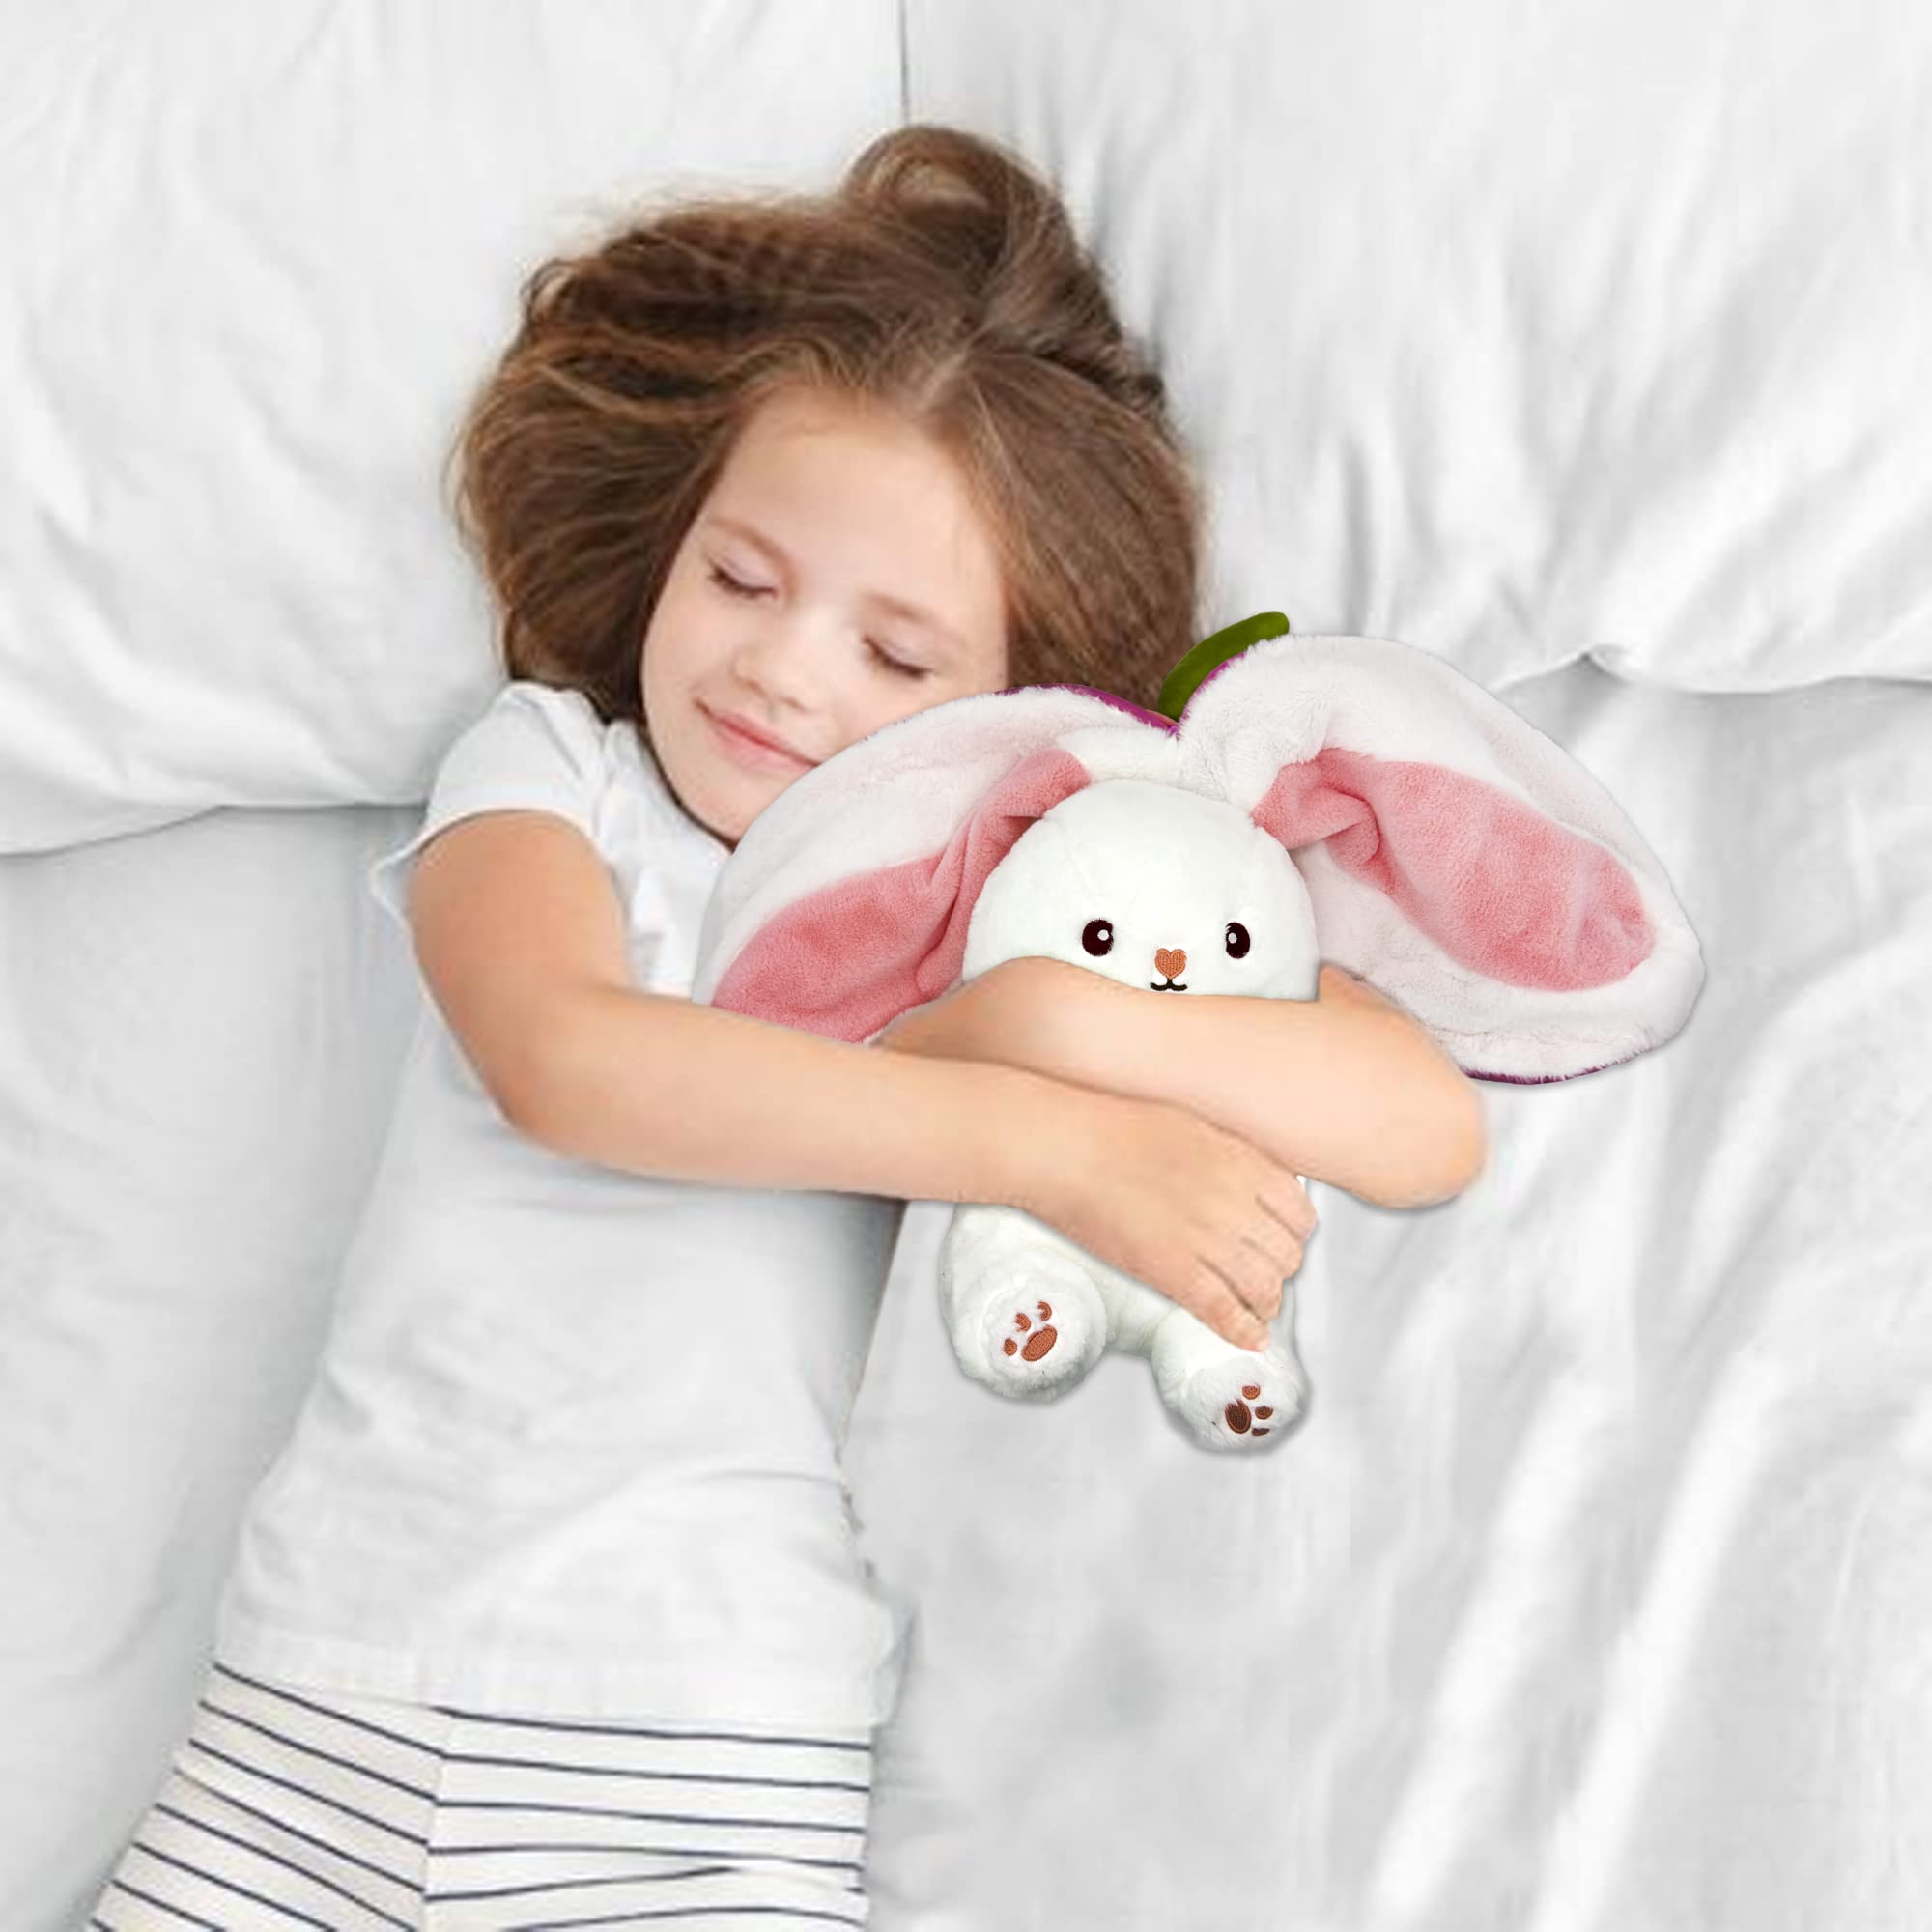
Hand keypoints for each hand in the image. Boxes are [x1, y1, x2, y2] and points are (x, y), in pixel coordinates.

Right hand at [1022, 1087, 1316, 1349]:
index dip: (1295, 1234)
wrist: (1068, 1150)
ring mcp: (1206, 1240)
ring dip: (1266, 1302)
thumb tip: (1259, 1183)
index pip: (1300, 1214)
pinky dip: (1242, 1331)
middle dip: (1280, 1268)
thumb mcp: (1194, 1126)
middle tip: (1267, 1272)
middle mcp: (1234, 1204)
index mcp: (1243, 1163)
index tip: (1284, 1239)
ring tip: (1258, 1306)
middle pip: (1287, 1255)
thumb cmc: (1117, 1129)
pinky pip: (1223, 1311)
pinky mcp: (1172, 1272)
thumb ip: (1235, 1157)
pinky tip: (1250, 1336)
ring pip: (1264, 1288)